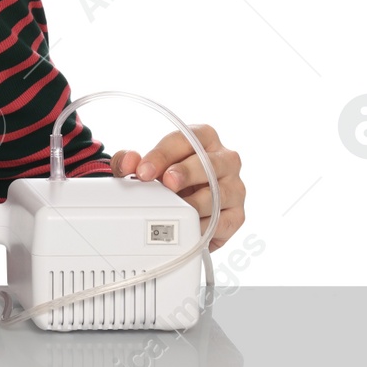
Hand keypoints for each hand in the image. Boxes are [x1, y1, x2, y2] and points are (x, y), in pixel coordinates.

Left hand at [110, 124, 244, 250]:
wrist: (182, 206)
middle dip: (185, 173)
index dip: (162, 155)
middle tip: (166, 184)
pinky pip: (223, 222)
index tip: (143, 171)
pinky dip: (203, 227)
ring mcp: (234, 187)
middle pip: (209, 163)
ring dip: (195, 203)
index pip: (185, 140)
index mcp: (203, 138)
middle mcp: (224, 159)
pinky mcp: (237, 215)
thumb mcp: (144, 166)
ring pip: (219, 193)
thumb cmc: (166, 178)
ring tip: (176, 210)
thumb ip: (129, 161)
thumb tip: (129, 162)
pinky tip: (188, 228)